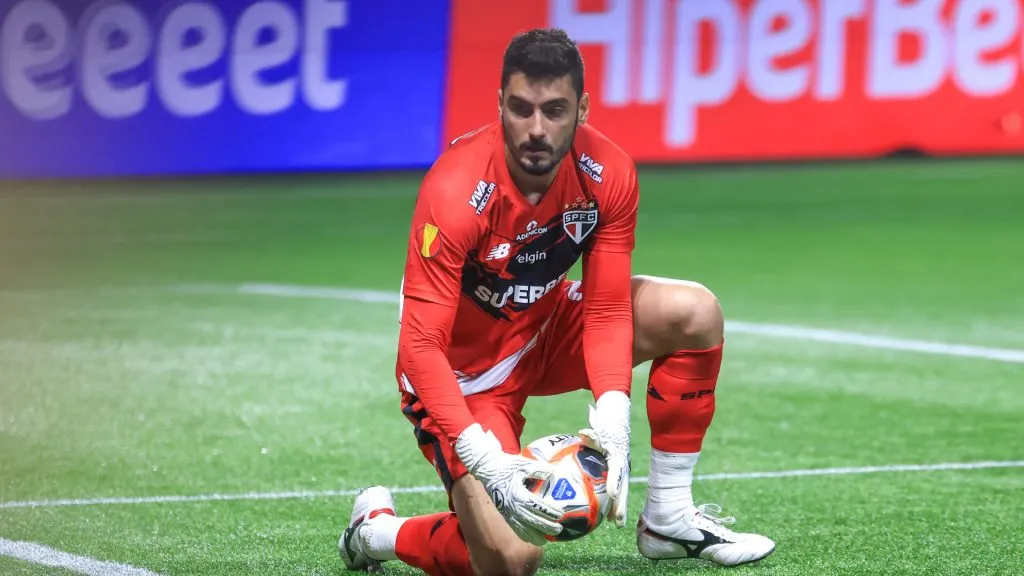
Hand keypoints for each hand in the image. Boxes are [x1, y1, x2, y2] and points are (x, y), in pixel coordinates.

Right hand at [455, 423, 562, 544]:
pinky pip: (515, 528)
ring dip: (536, 535)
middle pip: (532, 521)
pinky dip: (525, 535)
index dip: (549, 511)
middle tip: (559, 529)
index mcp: (519, 494)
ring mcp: (508, 512)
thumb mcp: (523, 463)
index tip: (560, 514)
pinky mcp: (504, 514)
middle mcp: (513, 506)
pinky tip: (532, 538)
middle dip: (547, 527)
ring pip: (523, 529)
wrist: (488, 469)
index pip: (537, 506)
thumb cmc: (507, 466)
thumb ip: (538, 469)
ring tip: (547, 539)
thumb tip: (552, 473)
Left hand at [578, 390, 630, 527]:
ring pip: (622, 493)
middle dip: (621, 505)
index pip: (616, 472)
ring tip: (614, 523)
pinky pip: (616, 492)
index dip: (614, 483)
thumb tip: (582, 432)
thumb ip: (592, 436)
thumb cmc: (605, 433)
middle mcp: (622, 469)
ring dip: (618, 508)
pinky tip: (605, 516)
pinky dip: (612, 504)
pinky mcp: (619, 478)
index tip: (612, 494)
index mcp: (618, 459)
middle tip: (617, 520)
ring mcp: (622, 474)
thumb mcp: (599, 433)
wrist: (617, 431)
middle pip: (622, 489)